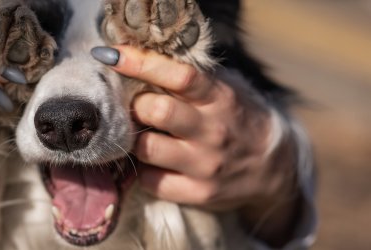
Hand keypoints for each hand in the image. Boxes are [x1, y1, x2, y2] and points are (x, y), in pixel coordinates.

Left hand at [92, 46, 300, 245]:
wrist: (274, 168)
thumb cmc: (235, 117)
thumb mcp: (224, 90)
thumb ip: (188, 78)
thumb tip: (136, 59)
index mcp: (220, 98)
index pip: (179, 76)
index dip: (141, 63)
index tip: (111, 55)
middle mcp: (213, 131)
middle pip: (156, 111)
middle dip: (135, 105)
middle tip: (135, 107)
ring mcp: (206, 165)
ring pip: (146, 148)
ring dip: (134, 139)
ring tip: (142, 135)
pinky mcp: (198, 193)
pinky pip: (150, 181)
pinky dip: (143, 170)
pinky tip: (153, 163)